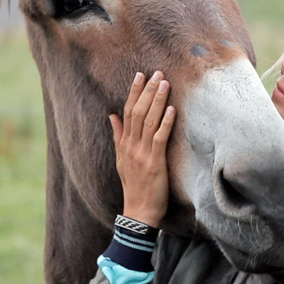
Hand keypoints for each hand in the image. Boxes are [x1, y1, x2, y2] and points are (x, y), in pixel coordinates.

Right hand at [109, 71, 175, 227]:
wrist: (139, 211)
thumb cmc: (133, 185)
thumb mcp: (121, 159)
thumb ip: (118, 135)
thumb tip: (111, 115)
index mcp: (124, 144)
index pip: (127, 112)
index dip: (134, 92)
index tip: (140, 75)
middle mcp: (131, 146)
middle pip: (137, 112)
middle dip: (147, 91)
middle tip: (157, 73)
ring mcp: (142, 154)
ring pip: (148, 122)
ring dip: (157, 101)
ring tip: (165, 84)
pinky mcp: (155, 163)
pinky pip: (160, 139)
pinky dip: (165, 123)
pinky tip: (172, 110)